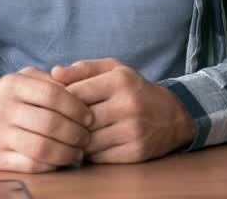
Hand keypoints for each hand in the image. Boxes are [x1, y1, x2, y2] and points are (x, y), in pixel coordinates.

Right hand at [0, 66, 93, 172]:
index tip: (89, 117)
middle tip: (87, 137)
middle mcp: (3, 109)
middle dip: (76, 133)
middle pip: (50, 123)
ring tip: (78, 152)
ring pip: (42, 147)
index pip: (53, 95)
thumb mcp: (23, 79)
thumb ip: (50, 80)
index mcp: (13, 85)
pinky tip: (61, 161)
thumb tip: (80, 87)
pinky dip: (52, 165)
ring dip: (67, 152)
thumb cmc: (7, 99)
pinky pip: (31, 165)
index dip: (76, 108)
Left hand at [51, 59, 195, 163]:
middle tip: (64, 123)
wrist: (172, 116)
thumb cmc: (134, 90)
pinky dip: (91, 154)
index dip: (61, 102)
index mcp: (120, 80)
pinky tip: (93, 145)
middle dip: (68, 123)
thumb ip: (83, 69)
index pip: (74, 93)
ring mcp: (133, 130)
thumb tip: (54, 73)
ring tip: (78, 134)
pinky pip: (99, 158)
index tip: (59, 105)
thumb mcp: (114, 71)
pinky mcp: (136, 152)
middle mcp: (128, 105)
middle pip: (79, 120)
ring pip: (87, 141)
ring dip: (78, 140)